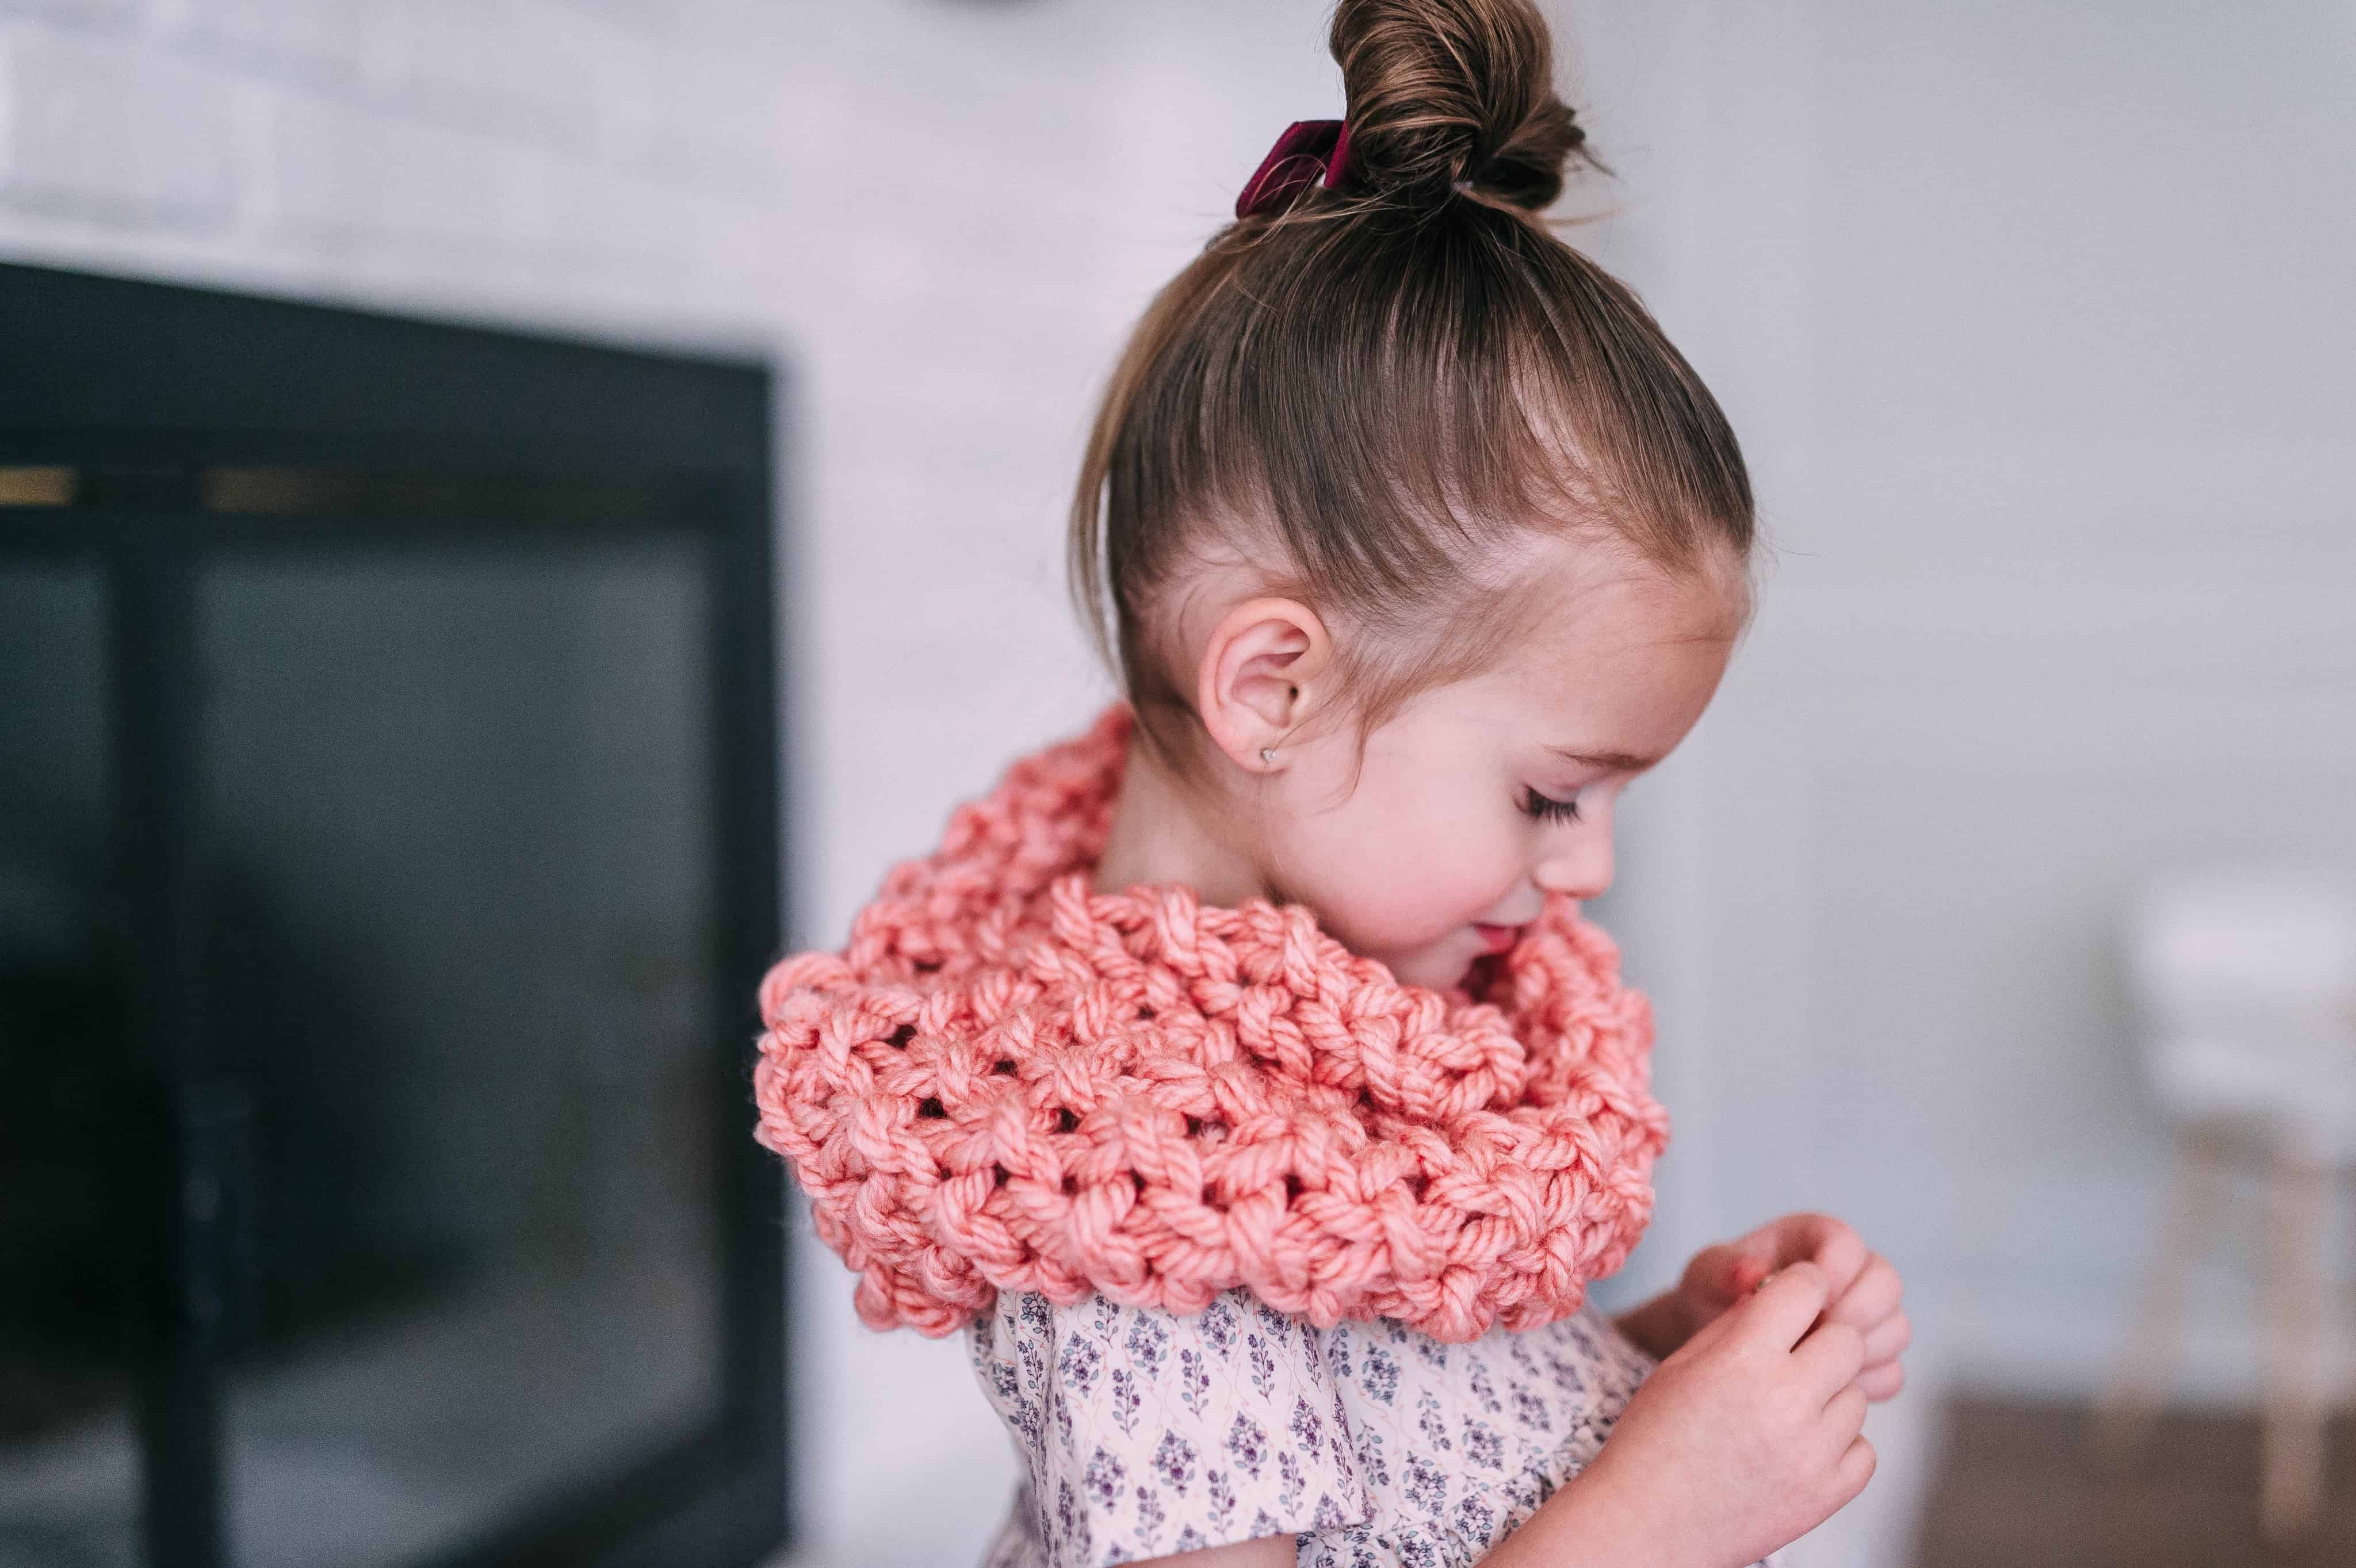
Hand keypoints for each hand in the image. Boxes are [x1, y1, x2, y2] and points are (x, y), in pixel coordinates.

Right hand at [1573, 1262, 1876, 1567]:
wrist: (1648, 1524)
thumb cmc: (1653, 1439)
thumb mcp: (1682, 1365)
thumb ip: (1735, 1325)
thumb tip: (1778, 1293)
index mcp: (1743, 1359)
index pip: (1807, 1289)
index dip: (1800, 1285)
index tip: (1793, 1296)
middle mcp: (1786, 1401)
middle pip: (1847, 1338)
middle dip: (1823, 1337)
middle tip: (1793, 1354)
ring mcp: (1812, 1452)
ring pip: (1858, 1394)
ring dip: (1829, 1393)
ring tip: (1785, 1411)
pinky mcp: (1828, 1494)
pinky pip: (1864, 1448)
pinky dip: (1838, 1444)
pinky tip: (1799, 1447)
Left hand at [1646, 1213, 1909, 1401]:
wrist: (1714, 1342)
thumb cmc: (1712, 1297)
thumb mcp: (1706, 1275)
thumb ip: (1726, 1269)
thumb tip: (1751, 1273)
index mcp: (1811, 1240)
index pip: (1846, 1242)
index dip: (1835, 1268)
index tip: (1810, 1298)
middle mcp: (1848, 1275)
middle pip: (1885, 1283)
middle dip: (1858, 1311)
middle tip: (1820, 1336)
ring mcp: (1863, 1318)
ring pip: (1896, 1328)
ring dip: (1866, 1350)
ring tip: (1821, 1366)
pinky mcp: (1866, 1360)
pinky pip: (1891, 1372)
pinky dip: (1868, 1383)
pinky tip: (1830, 1391)